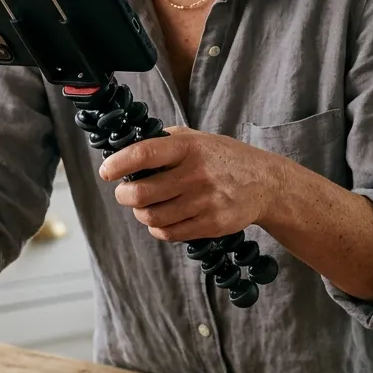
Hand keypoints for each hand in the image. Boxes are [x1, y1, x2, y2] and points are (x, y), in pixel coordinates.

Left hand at [98, 126, 281, 241]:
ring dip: (140, 214)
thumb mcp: (197, 138)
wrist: (266, 183)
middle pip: (142, 193)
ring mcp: (205, 202)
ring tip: (143, 206)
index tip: (106, 171)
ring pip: (153, 217)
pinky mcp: (212, 224)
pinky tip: (160, 220)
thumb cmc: (223, 158)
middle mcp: (196, 174)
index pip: (144, 154)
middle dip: (124, 195)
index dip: (118, 163)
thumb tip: (126, 149)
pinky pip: (170, 233)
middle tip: (123, 192)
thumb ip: (164, 141)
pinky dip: (157, 229)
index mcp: (189, 148)